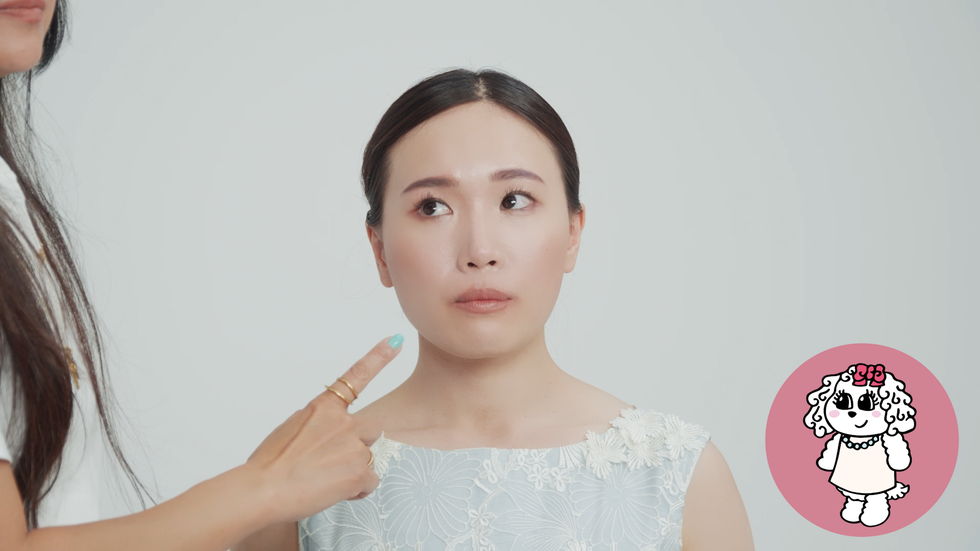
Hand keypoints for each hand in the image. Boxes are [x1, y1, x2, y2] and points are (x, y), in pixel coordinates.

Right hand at [243, 335, 401, 523]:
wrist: (263, 489)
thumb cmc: (269, 463)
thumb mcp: (289, 429)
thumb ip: (315, 422)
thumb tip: (323, 427)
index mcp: (324, 407)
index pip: (357, 376)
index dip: (379, 356)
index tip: (395, 340)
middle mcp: (343, 422)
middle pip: (371, 429)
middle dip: (359, 444)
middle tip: (332, 462)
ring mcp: (353, 445)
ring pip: (368, 458)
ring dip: (353, 469)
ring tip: (325, 480)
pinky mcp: (358, 471)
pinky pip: (370, 480)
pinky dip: (357, 489)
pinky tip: (334, 491)